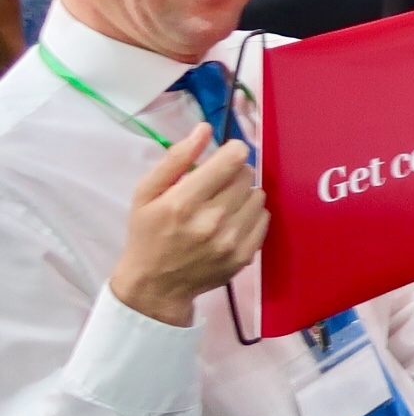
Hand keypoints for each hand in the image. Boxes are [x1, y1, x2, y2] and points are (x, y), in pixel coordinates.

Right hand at [110, 126, 266, 326]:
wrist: (155, 286)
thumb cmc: (148, 234)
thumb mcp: (146, 194)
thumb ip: (175, 159)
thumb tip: (204, 129)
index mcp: (184, 203)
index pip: (233, 159)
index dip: (232, 151)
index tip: (224, 157)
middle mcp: (212, 221)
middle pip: (248, 174)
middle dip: (234, 173)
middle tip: (217, 185)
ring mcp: (231, 241)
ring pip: (259, 195)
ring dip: (244, 194)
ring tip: (223, 205)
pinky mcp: (245, 256)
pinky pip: (265, 218)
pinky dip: (251, 215)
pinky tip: (231, 222)